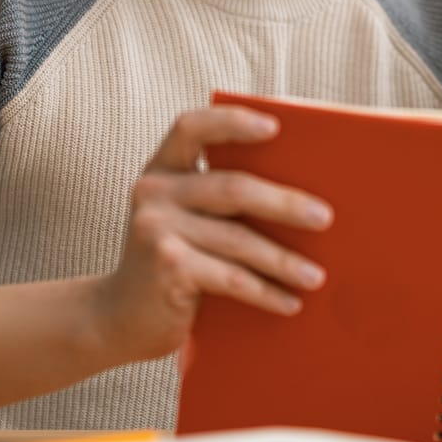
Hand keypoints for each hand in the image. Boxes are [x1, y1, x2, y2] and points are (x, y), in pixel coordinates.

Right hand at [87, 105, 332, 367]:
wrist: (117, 319)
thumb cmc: (169, 264)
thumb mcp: (183, 221)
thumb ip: (217, 201)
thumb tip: (301, 201)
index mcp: (160, 170)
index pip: (191, 128)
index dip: (232, 121)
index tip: (275, 127)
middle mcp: (153, 193)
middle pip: (232, 188)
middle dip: (284, 203)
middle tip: (325, 218)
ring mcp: (155, 230)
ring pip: (238, 240)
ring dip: (283, 260)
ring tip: (316, 276)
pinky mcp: (167, 268)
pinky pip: (230, 278)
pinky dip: (265, 292)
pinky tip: (290, 302)